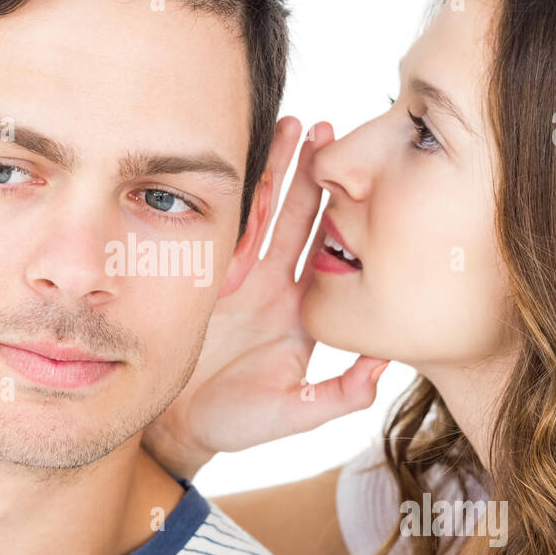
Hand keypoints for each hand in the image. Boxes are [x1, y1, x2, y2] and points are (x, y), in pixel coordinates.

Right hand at [141, 116, 389, 478]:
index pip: (326, 252)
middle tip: (323, 128)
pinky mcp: (200, 276)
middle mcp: (272, 286)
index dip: (340, 213)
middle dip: (309, 172)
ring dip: (271, 170)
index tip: (358, 175)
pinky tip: (234, 158)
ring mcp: (235, 277)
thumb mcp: (290, 413)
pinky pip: (217, 230)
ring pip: (257, 212)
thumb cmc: (233, 423)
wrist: (172, 428)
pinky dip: (229, 195)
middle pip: (295, 217)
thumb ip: (337, 395)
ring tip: (285, 126)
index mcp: (300, 311)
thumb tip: (384, 366)